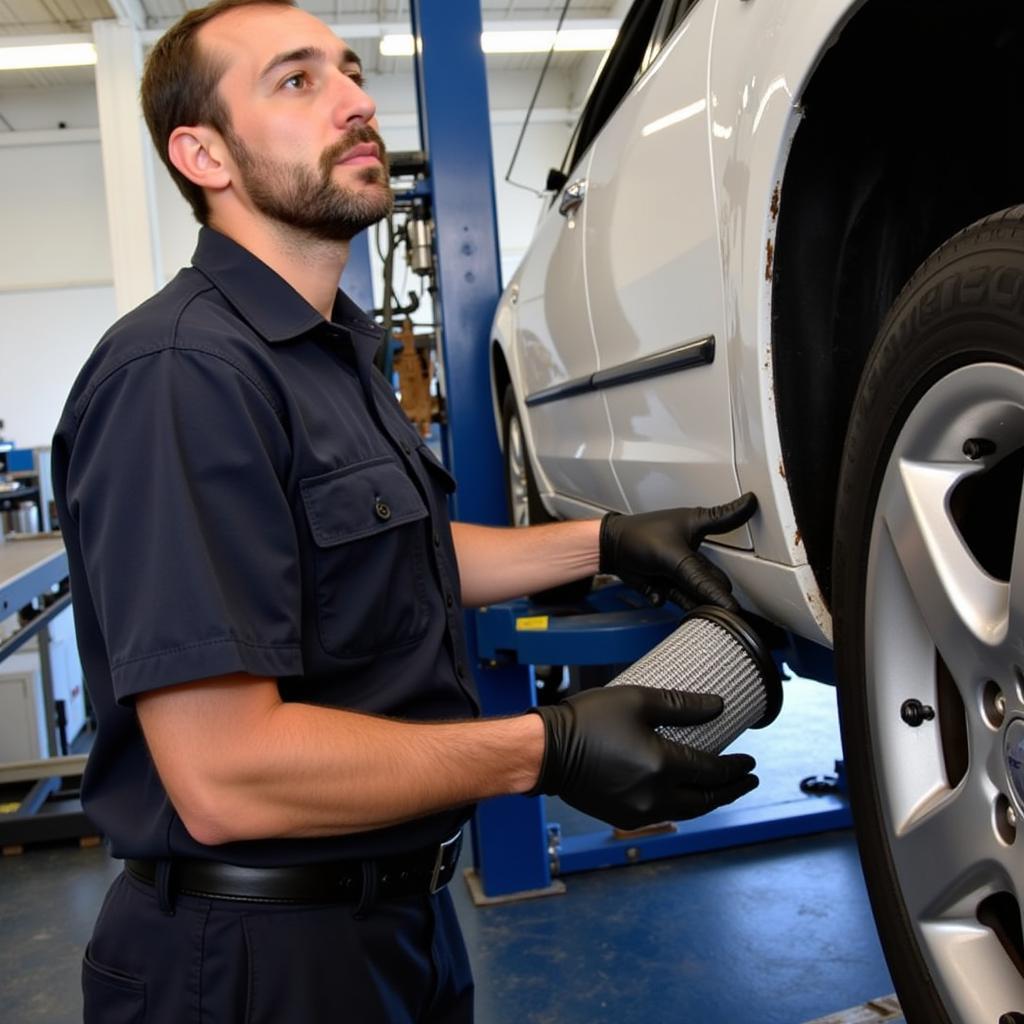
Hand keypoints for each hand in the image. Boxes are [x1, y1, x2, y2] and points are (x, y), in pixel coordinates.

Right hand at [528, 686, 757, 830]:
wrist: (546, 752)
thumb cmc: (587, 721)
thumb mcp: (638, 700)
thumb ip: (682, 706)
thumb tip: (718, 706)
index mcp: (662, 766)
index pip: (713, 771)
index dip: (736, 767)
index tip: (749, 761)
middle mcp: (655, 796)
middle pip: (706, 799)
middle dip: (731, 790)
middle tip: (748, 780)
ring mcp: (638, 811)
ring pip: (687, 812)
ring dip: (709, 801)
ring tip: (722, 790)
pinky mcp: (623, 816)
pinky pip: (665, 815)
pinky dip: (683, 806)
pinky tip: (686, 796)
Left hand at [599, 494, 756, 610]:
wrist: (608, 553)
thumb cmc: (637, 539)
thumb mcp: (674, 557)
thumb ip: (701, 579)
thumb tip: (727, 598)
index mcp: (699, 525)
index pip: (728, 519)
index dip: (744, 513)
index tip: (757, 506)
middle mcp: (693, 548)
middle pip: (715, 577)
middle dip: (713, 590)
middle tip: (716, 603)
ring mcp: (681, 568)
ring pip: (698, 592)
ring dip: (692, 600)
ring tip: (680, 597)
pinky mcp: (669, 584)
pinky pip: (678, 599)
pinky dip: (668, 598)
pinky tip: (656, 590)